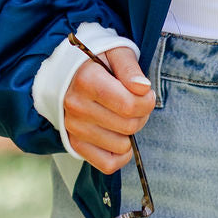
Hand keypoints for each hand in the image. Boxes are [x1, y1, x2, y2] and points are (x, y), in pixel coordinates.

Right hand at [62, 46, 155, 173]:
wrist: (69, 73)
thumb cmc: (98, 61)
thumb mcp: (116, 52)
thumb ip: (130, 69)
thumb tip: (144, 89)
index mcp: (86, 80)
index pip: (129, 104)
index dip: (147, 101)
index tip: (146, 92)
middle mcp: (76, 106)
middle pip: (128, 125)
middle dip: (142, 115)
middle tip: (137, 102)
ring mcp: (73, 128)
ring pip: (121, 146)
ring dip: (131, 133)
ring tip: (124, 115)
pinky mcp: (75, 144)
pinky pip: (107, 164)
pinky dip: (121, 155)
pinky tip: (120, 136)